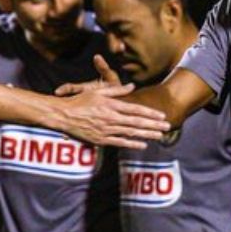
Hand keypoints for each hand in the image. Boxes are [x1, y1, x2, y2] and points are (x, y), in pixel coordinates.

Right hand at [50, 57, 168, 148]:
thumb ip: (116, 90)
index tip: (162, 115)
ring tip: (160, 135)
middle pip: (137, 122)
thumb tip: (132, 86)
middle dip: (154, 125)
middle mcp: (111, 118)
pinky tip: (143, 145)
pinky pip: (119, 142)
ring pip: (130, 133)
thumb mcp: (98, 91)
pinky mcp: (100, 139)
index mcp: (111, 105)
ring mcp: (106, 130)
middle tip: (167, 126)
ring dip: (147, 134)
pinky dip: (132, 143)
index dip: (150, 113)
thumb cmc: (80, 101)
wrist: (63, 115)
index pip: (135, 109)